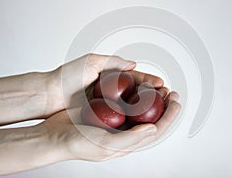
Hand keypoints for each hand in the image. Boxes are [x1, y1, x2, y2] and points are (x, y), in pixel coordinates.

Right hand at [41, 89, 179, 160]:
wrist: (55, 135)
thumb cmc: (78, 144)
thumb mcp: (106, 145)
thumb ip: (130, 140)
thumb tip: (153, 130)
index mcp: (128, 142)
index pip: (156, 130)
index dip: (169, 116)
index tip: (176, 102)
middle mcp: (124, 132)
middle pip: (151, 118)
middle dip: (164, 105)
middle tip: (171, 92)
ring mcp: (116, 121)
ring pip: (140, 109)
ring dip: (152, 98)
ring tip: (159, 87)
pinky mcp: (107, 111)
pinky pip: (126, 101)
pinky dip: (135, 94)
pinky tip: (137, 86)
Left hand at [45, 54, 164, 116]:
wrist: (49, 95)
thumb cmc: (66, 77)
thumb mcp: (90, 62)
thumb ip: (112, 61)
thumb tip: (132, 63)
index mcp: (110, 75)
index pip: (135, 77)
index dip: (149, 80)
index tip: (161, 83)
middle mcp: (111, 90)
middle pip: (137, 91)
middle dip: (153, 94)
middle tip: (167, 96)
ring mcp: (108, 103)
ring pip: (132, 105)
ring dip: (146, 106)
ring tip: (161, 107)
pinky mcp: (101, 115)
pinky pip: (121, 115)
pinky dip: (132, 116)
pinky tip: (142, 119)